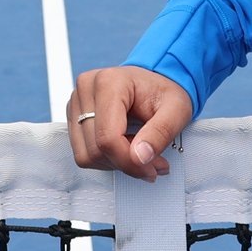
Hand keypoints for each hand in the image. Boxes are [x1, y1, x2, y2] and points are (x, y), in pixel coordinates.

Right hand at [66, 66, 193, 180]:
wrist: (155, 84)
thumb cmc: (164, 93)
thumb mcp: (177, 110)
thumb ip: (160, 133)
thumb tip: (140, 157)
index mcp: (109, 81)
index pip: (108, 137)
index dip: (129, 161)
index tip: (152, 169)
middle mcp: (86, 89)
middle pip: (96, 149)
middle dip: (126, 163)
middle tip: (152, 162)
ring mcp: (77, 102)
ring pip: (87, 155)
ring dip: (115, 162)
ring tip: (139, 150)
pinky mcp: (74, 116)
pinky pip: (84, 153)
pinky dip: (106, 158)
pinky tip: (124, 146)